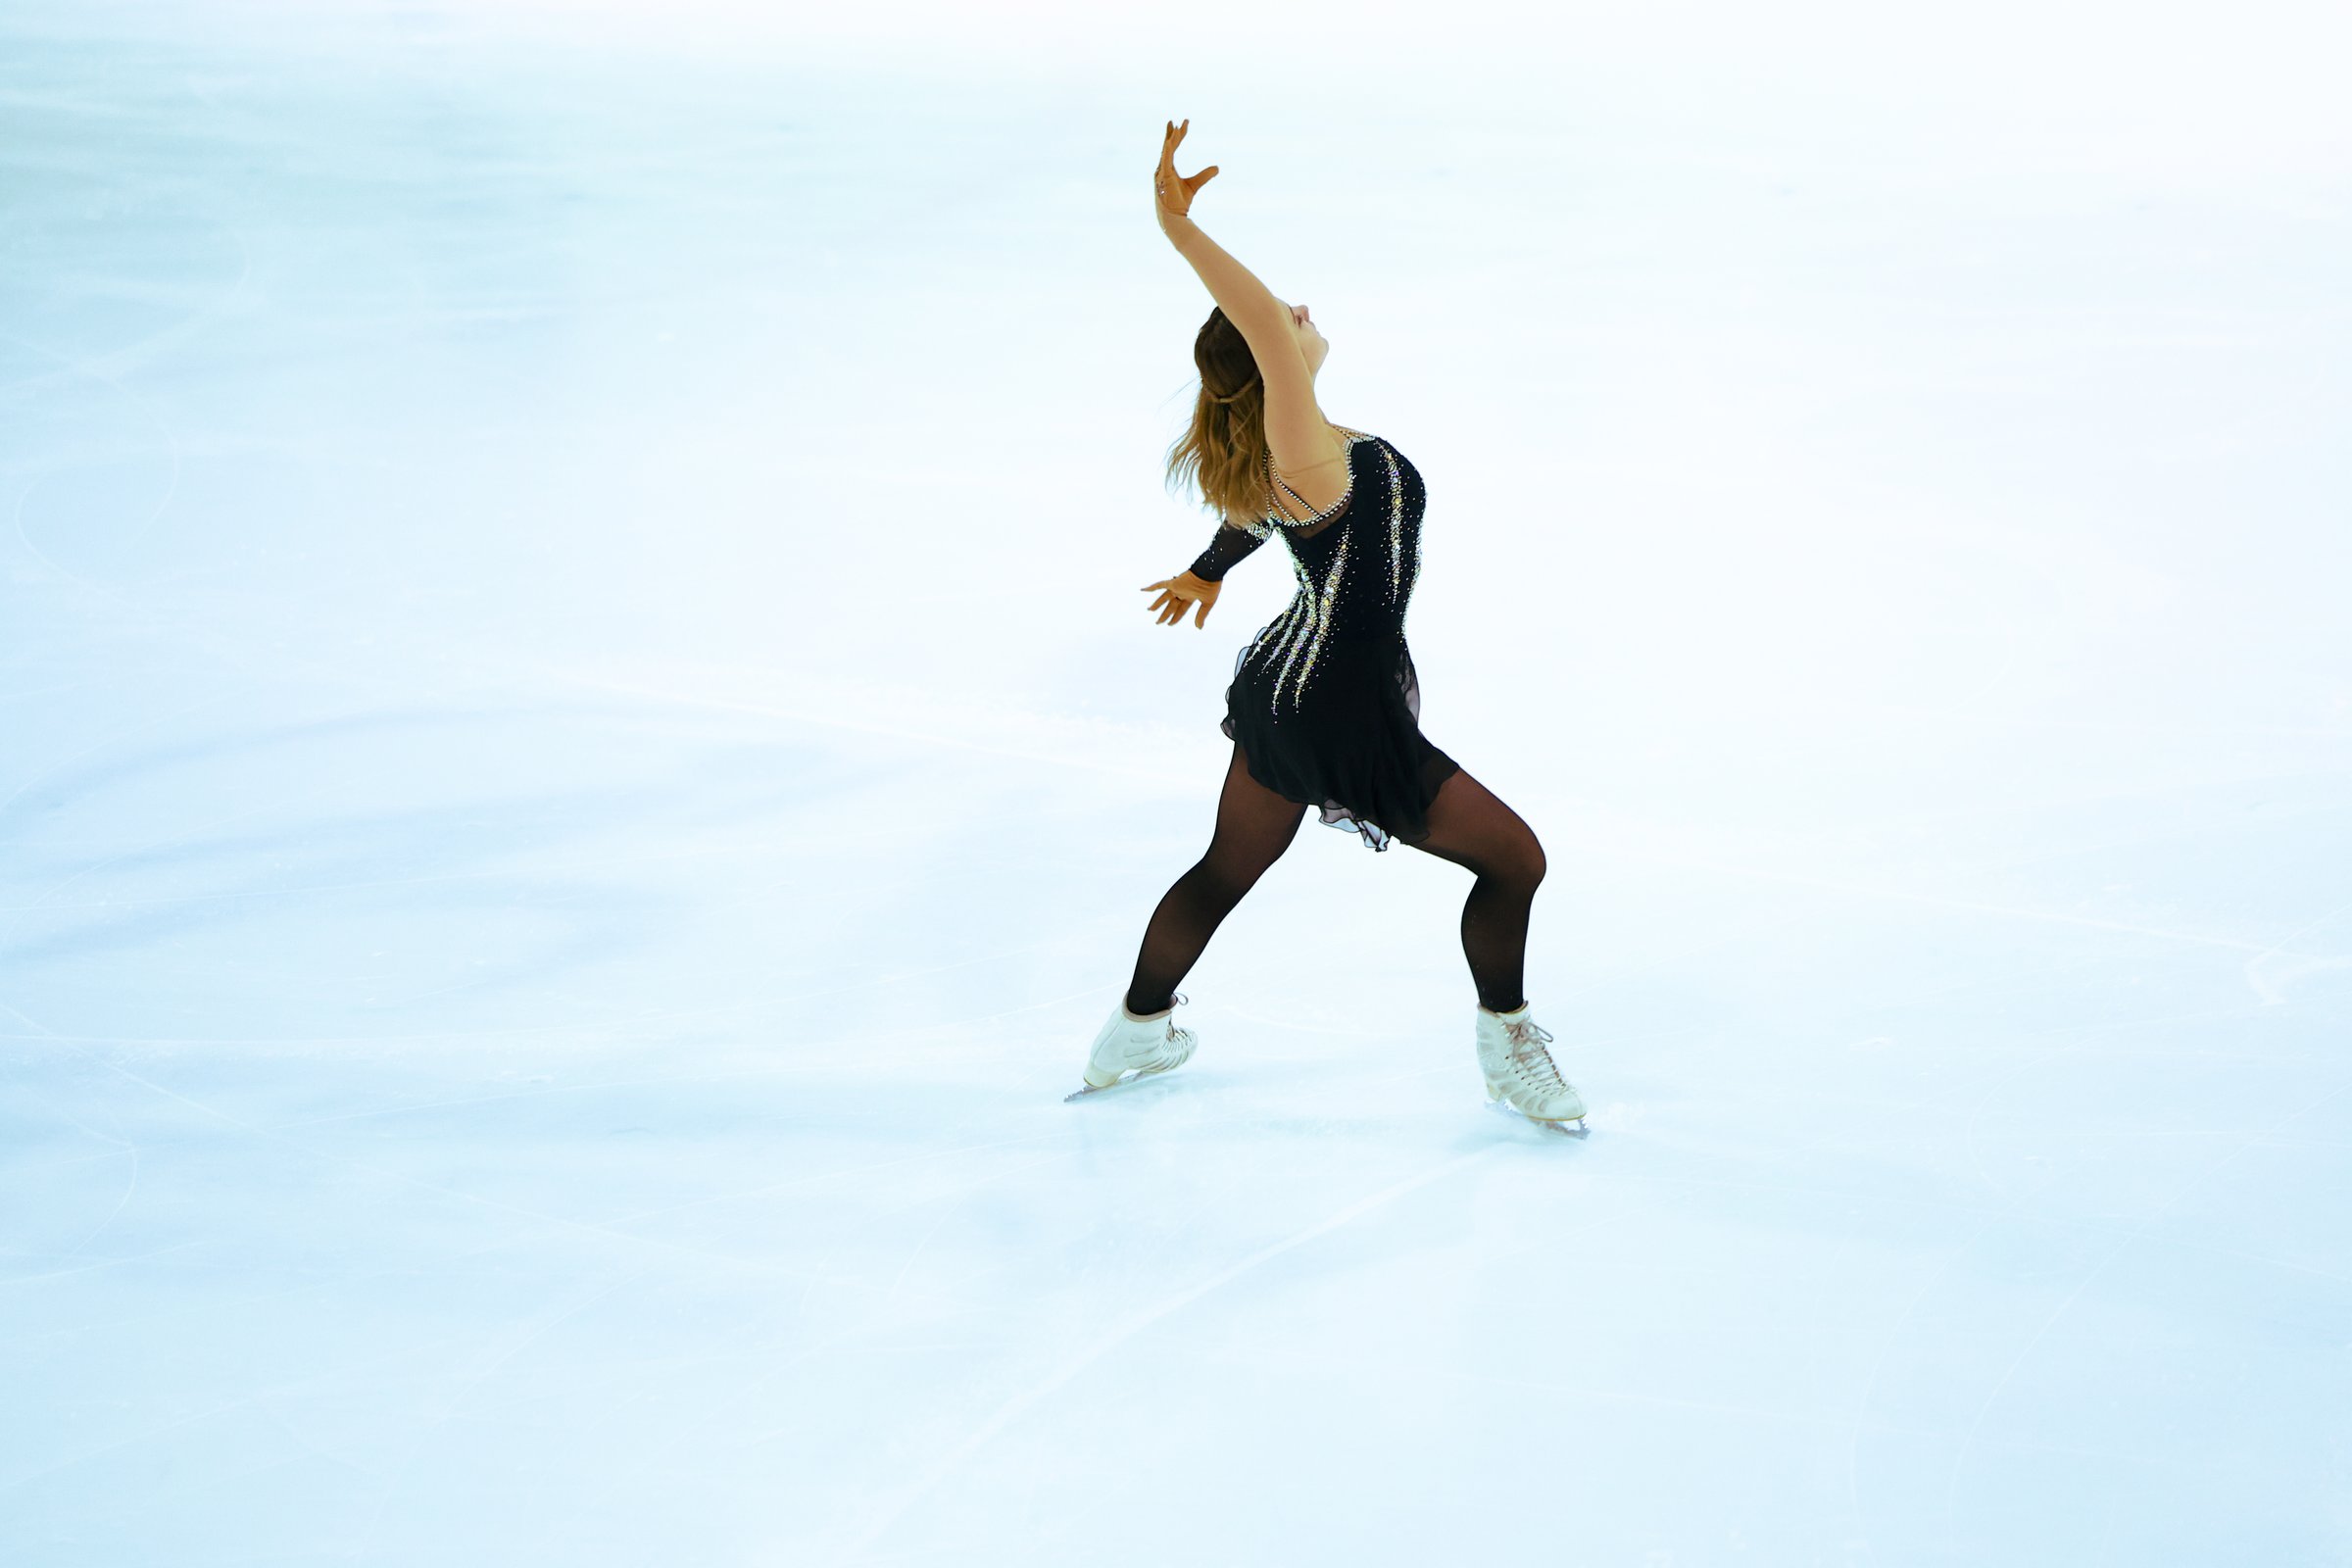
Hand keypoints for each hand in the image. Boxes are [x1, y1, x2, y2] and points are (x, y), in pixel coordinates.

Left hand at [1141, 568, 1220, 628]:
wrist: (1210, 572)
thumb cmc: (1211, 586)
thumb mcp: (1208, 603)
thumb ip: (1202, 615)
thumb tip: (1198, 628)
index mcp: (1191, 597)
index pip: (1181, 610)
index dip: (1176, 618)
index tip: (1170, 624)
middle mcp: (1183, 592)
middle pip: (1171, 605)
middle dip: (1165, 614)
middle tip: (1158, 622)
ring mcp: (1178, 587)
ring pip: (1164, 598)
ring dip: (1156, 604)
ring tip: (1149, 610)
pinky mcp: (1174, 583)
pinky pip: (1160, 585)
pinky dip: (1151, 587)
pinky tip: (1142, 590)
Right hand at [1155, 118, 1216, 235]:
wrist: (1174, 216)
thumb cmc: (1180, 203)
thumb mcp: (1195, 185)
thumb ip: (1205, 175)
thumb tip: (1217, 168)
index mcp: (1167, 168)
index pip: (1172, 148)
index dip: (1176, 137)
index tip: (1181, 125)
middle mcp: (1162, 168)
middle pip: (1167, 146)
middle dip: (1172, 133)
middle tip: (1175, 121)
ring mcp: (1161, 172)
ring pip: (1166, 151)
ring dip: (1171, 139)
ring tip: (1176, 127)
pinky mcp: (1163, 177)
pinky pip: (1165, 160)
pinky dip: (1167, 150)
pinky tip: (1170, 141)